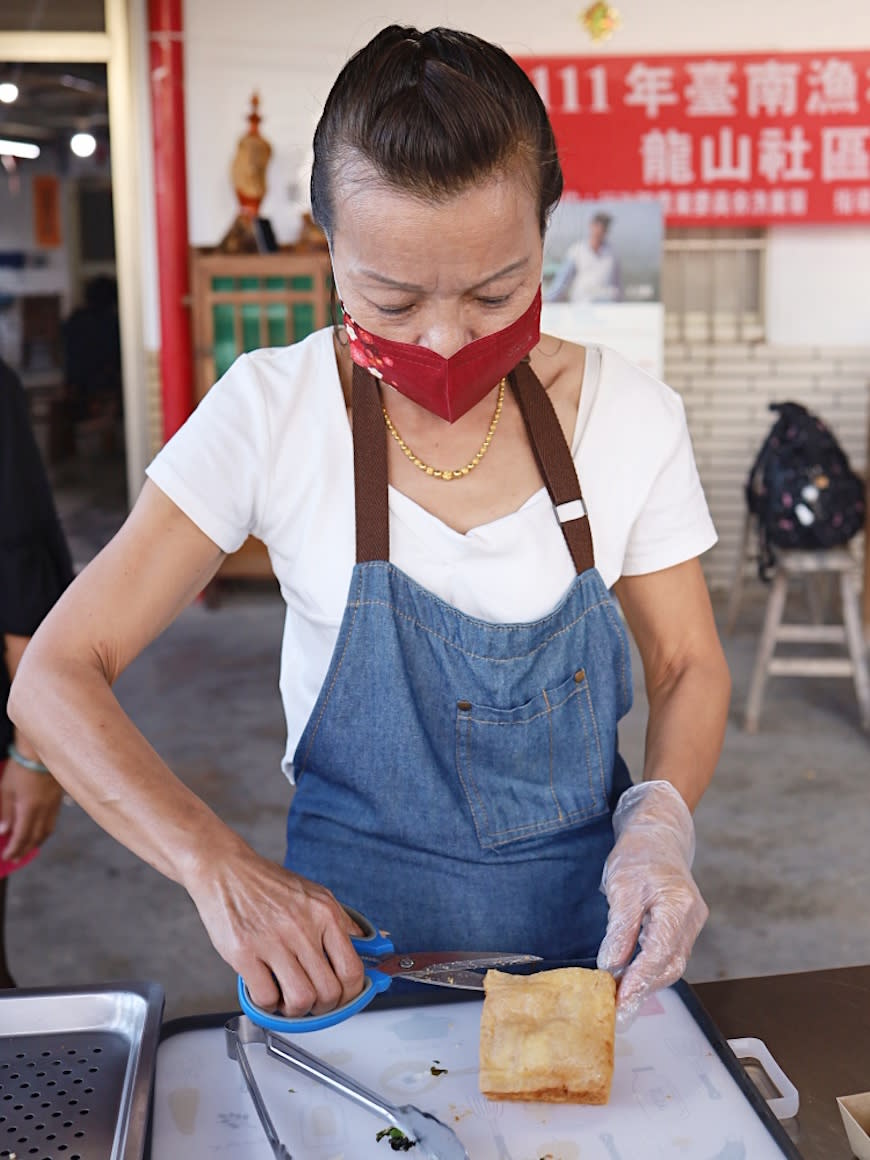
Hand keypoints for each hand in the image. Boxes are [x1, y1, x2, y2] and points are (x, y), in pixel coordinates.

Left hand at [0, 757, 63, 861]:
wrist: (41, 751)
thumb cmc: (21, 767)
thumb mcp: (6, 789)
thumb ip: (5, 812)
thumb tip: (3, 831)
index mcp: (29, 808)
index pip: (22, 836)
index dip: (14, 849)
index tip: (7, 856)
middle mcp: (44, 809)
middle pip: (36, 837)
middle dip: (25, 849)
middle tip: (16, 858)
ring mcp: (53, 804)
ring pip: (47, 830)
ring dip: (37, 842)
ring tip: (28, 847)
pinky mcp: (58, 798)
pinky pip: (53, 820)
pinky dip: (45, 830)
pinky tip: (39, 830)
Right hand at [186, 844, 365, 1017]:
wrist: (226, 870)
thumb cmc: (269, 885)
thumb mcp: (315, 895)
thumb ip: (343, 923)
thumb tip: (375, 943)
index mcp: (324, 912)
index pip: (352, 970)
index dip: (350, 994)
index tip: (342, 998)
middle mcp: (302, 926)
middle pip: (329, 992)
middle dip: (323, 1006)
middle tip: (312, 1000)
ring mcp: (272, 940)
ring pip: (301, 1000)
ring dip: (296, 1009)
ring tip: (288, 997)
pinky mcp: (244, 953)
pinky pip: (266, 998)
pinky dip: (268, 1004)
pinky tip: (266, 988)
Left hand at [597, 780, 707, 1029]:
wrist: (659, 832)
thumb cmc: (639, 853)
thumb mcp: (622, 886)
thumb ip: (620, 928)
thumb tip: (612, 965)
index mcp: (679, 906)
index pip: (659, 954)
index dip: (639, 980)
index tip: (620, 1000)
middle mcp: (692, 918)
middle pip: (669, 965)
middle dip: (643, 989)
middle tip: (617, 1009)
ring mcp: (692, 923)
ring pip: (671, 963)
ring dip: (647, 982)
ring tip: (621, 999)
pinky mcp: (684, 925)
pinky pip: (670, 954)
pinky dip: (651, 968)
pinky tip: (631, 977)